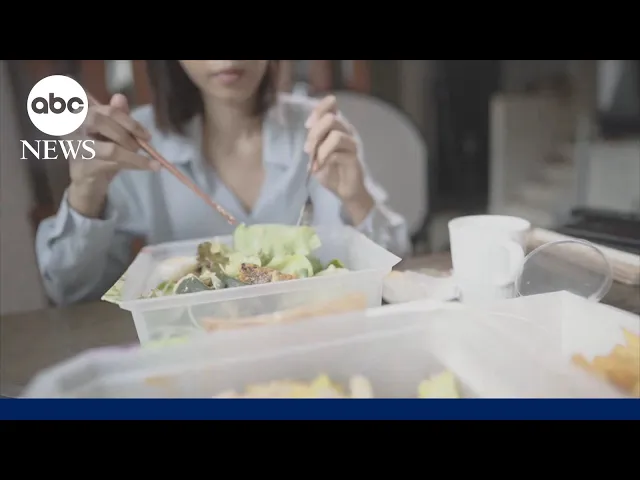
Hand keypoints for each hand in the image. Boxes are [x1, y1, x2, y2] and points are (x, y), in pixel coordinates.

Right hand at [68, 94, 158, 217]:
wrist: (87, 184)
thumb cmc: (99, 155)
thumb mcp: (109, 134)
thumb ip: (116, 116)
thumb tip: (120, 97)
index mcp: (80, 118)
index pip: (106, 111)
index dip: (129, 120)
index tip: (146, 134)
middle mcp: (73, 130)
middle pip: (101, 122)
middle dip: (128, 134)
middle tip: (142, 146)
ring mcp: (77, 149)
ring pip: (110, 149)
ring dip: (133, 154)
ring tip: (147, 160)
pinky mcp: (84, 168)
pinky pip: (113, 165)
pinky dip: (134, 165)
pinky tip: (147, 167)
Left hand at [304, 96, 373, 223]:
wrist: (344, 190)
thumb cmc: (331, 170)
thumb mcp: (316, 153)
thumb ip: (314, 139)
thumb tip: (309, 129)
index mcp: (337, 126)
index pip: (332, 105)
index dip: (319, 109)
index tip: (308, 124)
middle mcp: (346, 131)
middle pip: (331, 119)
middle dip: (315, 132)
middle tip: (307, 148)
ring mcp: (352, 144)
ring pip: (336, 135)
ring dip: (320, 147)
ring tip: (313, 159)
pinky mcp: (353, 158)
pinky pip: (337, 153)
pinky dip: (324, 160)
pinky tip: (318, 168)